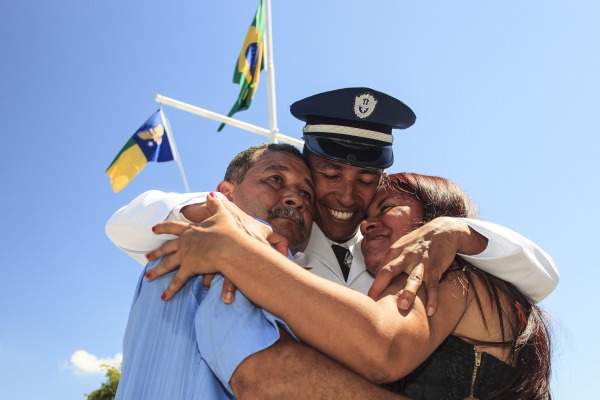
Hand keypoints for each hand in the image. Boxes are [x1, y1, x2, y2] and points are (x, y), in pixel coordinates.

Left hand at [147, 194, 287, 299]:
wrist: (229, 245)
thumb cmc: (228, 230)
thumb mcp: (222, 213)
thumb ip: (215, 204)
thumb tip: (210, 194)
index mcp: (192, 230)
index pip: (174, 228)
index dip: (163, 228)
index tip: (153, 229)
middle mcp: (185, 242)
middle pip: (167, 248)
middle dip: (157, 252)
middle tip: (147, 256)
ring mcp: (185, 255)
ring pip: (168, 264)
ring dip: (158, 271)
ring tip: (148, 277)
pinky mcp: (189, 267)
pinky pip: (178, 281)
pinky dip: (171, 289)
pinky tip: (164, 297)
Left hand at [367, 217, 486, 315]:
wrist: (443, 230)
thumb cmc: (419, 240)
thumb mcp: (402, 246)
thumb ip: (390, 260)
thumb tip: (377, 275)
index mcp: (395, 251)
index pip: (380, 269)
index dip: (373, 284)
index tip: (368, 299)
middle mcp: (406, 256)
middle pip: (390, 271)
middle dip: (380, 285)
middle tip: (374, 302)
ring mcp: (421, 262)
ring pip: (414, 278)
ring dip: (408, 293)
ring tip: (403, 307)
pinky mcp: (435, 268)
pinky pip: (434, 285)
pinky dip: (433, 299)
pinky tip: (431, 311)